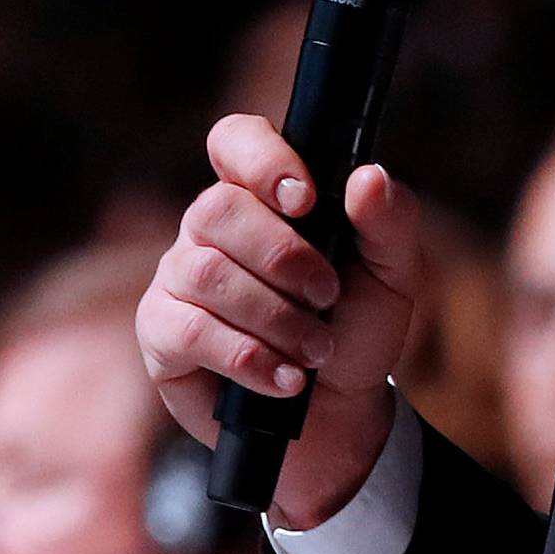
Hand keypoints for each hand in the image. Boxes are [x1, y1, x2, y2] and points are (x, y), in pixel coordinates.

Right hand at [137, 115, 422, 523]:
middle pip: (219, 209)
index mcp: (262, 195)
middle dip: (284, 256)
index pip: (235, 141)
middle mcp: (210, 227)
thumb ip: (389, 220)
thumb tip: (369, 176)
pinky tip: (286, 378)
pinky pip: (189, 331)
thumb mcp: (392, 273)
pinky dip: (248, 357)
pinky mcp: (163, 334)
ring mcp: (179, 278)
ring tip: (316, 349)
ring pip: (207, 274)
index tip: (305, 199)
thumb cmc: (356, 327)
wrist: (339, 412)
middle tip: (328, 296)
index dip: (262, 160)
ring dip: (275, 317)